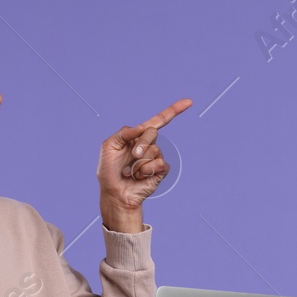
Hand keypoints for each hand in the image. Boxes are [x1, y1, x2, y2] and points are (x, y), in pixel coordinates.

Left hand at [97, 98, 192, 229]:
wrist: (115, 193)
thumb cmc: (109, 171)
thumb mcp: (108, 146)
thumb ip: (123, 133)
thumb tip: (141, 128)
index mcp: (137, 136)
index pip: (158, 120)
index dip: (173, 110)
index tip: (188, 102)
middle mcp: (148, 145)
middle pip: (153, 132)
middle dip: (142, 143)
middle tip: (133, 156)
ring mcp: (155, 158)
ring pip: (154, 150)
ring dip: (139, 162)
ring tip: (131, 172)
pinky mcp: (160, 171)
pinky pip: (160, 163)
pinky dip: (147, 170)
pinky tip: (139, 176)